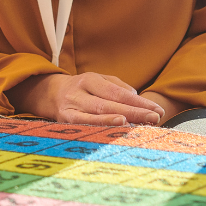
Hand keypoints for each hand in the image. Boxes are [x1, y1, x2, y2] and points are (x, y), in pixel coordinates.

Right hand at [11, 73, 166, 125]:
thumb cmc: (82, 91)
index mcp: (90, 79)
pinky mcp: (65, 120)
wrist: (48, 95)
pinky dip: (101, 124)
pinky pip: (85, 124)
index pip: (118, 91)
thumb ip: (118, 87)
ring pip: (98, 112)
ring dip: (120, 118)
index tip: (157, 109)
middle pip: (111, 102)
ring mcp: (71, 106)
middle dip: (135, 111)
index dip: (138, 101)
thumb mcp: (99, 82)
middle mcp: (80, 91)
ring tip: (139, 122)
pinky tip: (116, 126)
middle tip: (155, 117)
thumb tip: (136, 97)